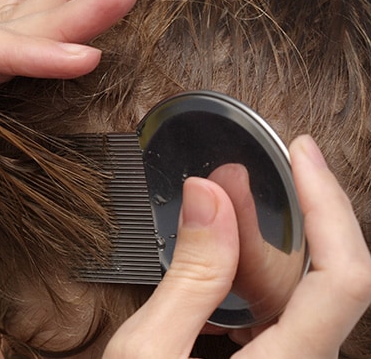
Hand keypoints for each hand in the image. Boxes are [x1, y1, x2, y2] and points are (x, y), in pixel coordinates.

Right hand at [103, 135, 370, 357]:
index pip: (345, 277)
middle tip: (234, 175)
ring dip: (258, 248)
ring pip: (296, 299)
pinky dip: (246, 282)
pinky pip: (275, 319)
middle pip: (320, 280)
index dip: (329, 207)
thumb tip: (207, 197)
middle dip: (280, 217)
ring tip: (217, 208)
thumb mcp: (148, 353)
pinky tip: (213, 264)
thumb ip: (189, 277)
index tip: (302, 155)